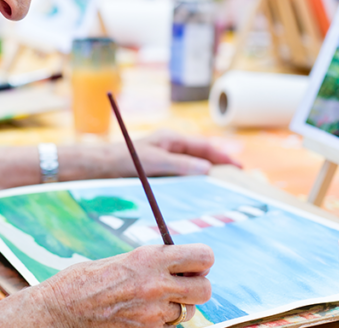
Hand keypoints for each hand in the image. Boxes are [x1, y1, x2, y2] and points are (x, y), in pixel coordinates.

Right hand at [37, 244, 213, 327]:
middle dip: (197, 287)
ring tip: (152, 303)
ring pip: (187, 313)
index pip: (203, 256)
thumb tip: (178, 264)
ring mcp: (152, 314)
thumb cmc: (84, 282)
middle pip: (205, 289)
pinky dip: (160, 324)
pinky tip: (139, 316)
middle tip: (183, 285)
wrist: (59, 311)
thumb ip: (152, 262)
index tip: (196, 264)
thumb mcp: (121, 260)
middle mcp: (156, 285)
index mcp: (150, 258)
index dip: (202, 261)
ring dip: (177, 308)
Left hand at [62, 129, 241, 179]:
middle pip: (203, 156)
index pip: (205, 146)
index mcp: (172, 140)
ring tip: (225, 190)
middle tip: (239, 181)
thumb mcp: (154, 162)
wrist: (98, 168)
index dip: (224, 157)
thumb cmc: (124, 160)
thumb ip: (181, 164)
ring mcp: (166, 161)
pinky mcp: (159, 173)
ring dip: (208, 177)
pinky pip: (182, 178)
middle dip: (221, 167)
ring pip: (194, 168)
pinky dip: (194, 185)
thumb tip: (208, 168)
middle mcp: (171, 148)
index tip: (240, 168)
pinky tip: (201, 197)